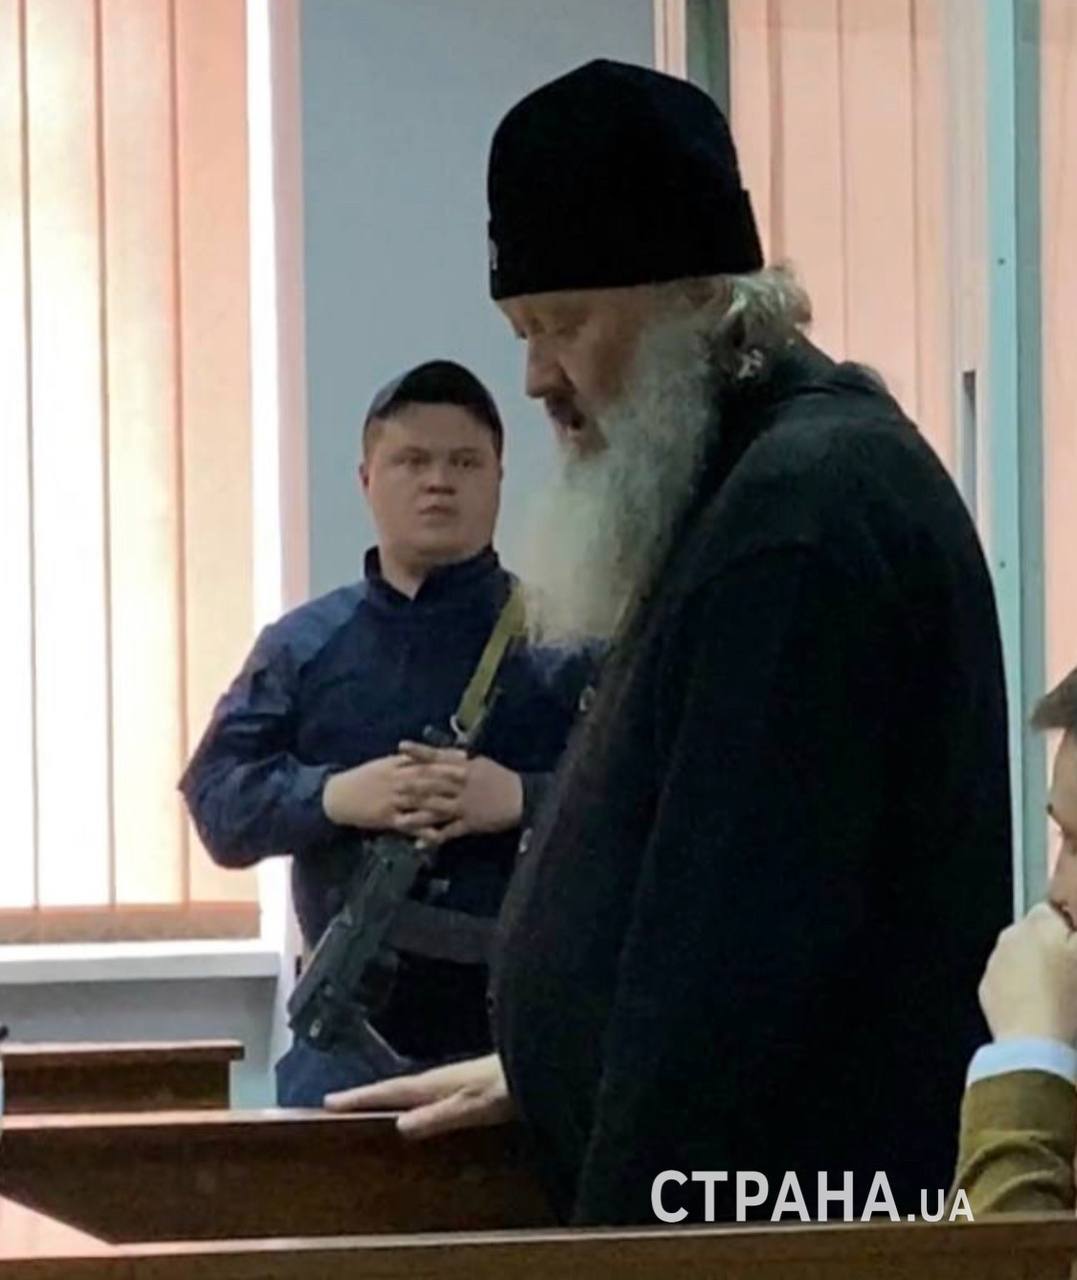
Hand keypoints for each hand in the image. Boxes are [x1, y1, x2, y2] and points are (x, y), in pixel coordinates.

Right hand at [322, 753, 466, 831]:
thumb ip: (405, 760)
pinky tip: (439, 836)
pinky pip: (409, 824)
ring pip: (422, 802)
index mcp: (397, 765)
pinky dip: (424, 830)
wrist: (337, 795)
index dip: (447, 758)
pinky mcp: (387, 818)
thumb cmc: (363, 778)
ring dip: (443, 805)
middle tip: (474, 781)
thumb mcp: (383, 764)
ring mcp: (393, 800)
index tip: (466, 757)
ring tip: (464, 807)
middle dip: (452, 780)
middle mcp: (397, 781)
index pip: (426, 760)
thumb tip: (427, 754)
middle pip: (429, 780)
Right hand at [323, 1052, 514, 1137]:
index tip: (327, 1101)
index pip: (390, 1091)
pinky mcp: (468, 1086)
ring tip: (370, 1108)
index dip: (360, 1097)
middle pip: (396, 1089)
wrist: (540, 1061)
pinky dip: (413, 1102)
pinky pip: (429, 1095)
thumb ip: (438, 1115)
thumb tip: (397, 1126)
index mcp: (433, 1083)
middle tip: (339, 1104)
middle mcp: (439, 1078)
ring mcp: (454, 1080)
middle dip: (368, 1096)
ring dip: (390, 1098)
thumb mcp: (470, 1107)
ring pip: (413, 1091)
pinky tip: (419, 1111)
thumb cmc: (505, 1087)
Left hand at [395, 742, 522, 845]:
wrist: (522, 798)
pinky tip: (419, 844)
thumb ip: (459, 760)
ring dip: (416, 816)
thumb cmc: (499, 778)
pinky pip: (449, 832)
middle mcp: (462, 784)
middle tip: (390, 787)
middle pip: (432, 784)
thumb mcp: (480, 764)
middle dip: (410, 786)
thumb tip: (440, 752)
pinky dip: (434, 838)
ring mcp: (465, 805)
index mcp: (465, 767)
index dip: (419, 752)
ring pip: (436, 810)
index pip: (438, 757)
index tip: (400, 747)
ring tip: (398, 821)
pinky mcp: (470, 822)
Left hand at [979, 901, 1076, 1044]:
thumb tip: (1072, 919)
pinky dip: (1020, 989)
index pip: (1055, 910)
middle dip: (1052, 949)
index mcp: (1039, 922)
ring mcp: (995, 962)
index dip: (1071, 930)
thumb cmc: (1071, 1002)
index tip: (1076, 950)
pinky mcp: (987, 989)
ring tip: (1057, 998)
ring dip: (1036, 969)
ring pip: (1020, 957)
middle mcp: (1010, 935)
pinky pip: (1008, 981)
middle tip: (1072, 977)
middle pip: (1037, 934)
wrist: (1037, 1046)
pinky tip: (1039, 1009)